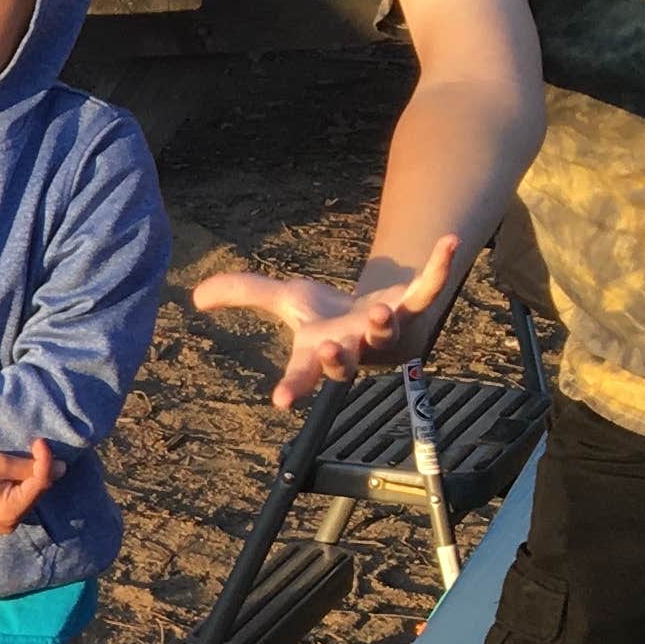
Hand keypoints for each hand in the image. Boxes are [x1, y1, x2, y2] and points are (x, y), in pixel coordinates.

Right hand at [0, 439, 56, 533]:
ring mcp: (3, 527)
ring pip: (28, 498)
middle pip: (36, 493)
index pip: (40, 484)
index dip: (45, 460)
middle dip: (39, 470)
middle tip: (35, 448)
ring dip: (30, 479)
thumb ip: (30, 466)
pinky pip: (17, 504)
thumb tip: (62, 467)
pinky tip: (16, 474)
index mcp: (9, 512)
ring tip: (26, 459)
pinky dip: (21, 488)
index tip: (39, 442)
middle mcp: (9, 525)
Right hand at [193, 233, 463, 410]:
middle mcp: (354, 347)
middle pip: (346, 361)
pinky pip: (429, 288)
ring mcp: (386, 329)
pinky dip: (439, 266)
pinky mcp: (414, 307)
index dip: (293, 385)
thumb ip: (243, 294)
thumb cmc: (330, 316)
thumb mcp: (286, 303)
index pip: (302, 374)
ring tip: (381, 311)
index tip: (281, 402)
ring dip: (384, 324)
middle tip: (330, 348)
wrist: (378, 311)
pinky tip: (449, 241)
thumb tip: (194, 295)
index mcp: (320, 352)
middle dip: (339, 358)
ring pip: (387, 332)